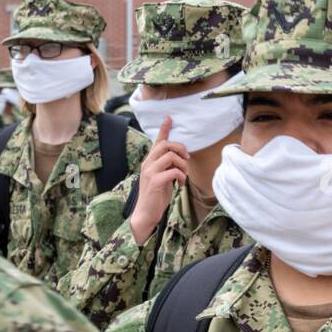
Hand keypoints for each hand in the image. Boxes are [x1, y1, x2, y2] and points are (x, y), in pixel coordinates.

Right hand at [129, 117, 187, 243]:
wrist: (146, 213)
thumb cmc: (156, 195)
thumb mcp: (163, 177)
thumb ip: (168, 166)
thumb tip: (180, 158)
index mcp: (150, 161)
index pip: (156, 141)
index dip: (164, 129)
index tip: (169, 118)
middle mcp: (148, 163)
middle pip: (165, 145)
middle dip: (180, 149)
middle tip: (186, 159)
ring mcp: (150, 172)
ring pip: (170, 156)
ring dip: (182, 164)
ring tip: (183, 175)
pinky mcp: (155, 181)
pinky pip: (173, 171)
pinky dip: (181, 176)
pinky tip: (181, 183)